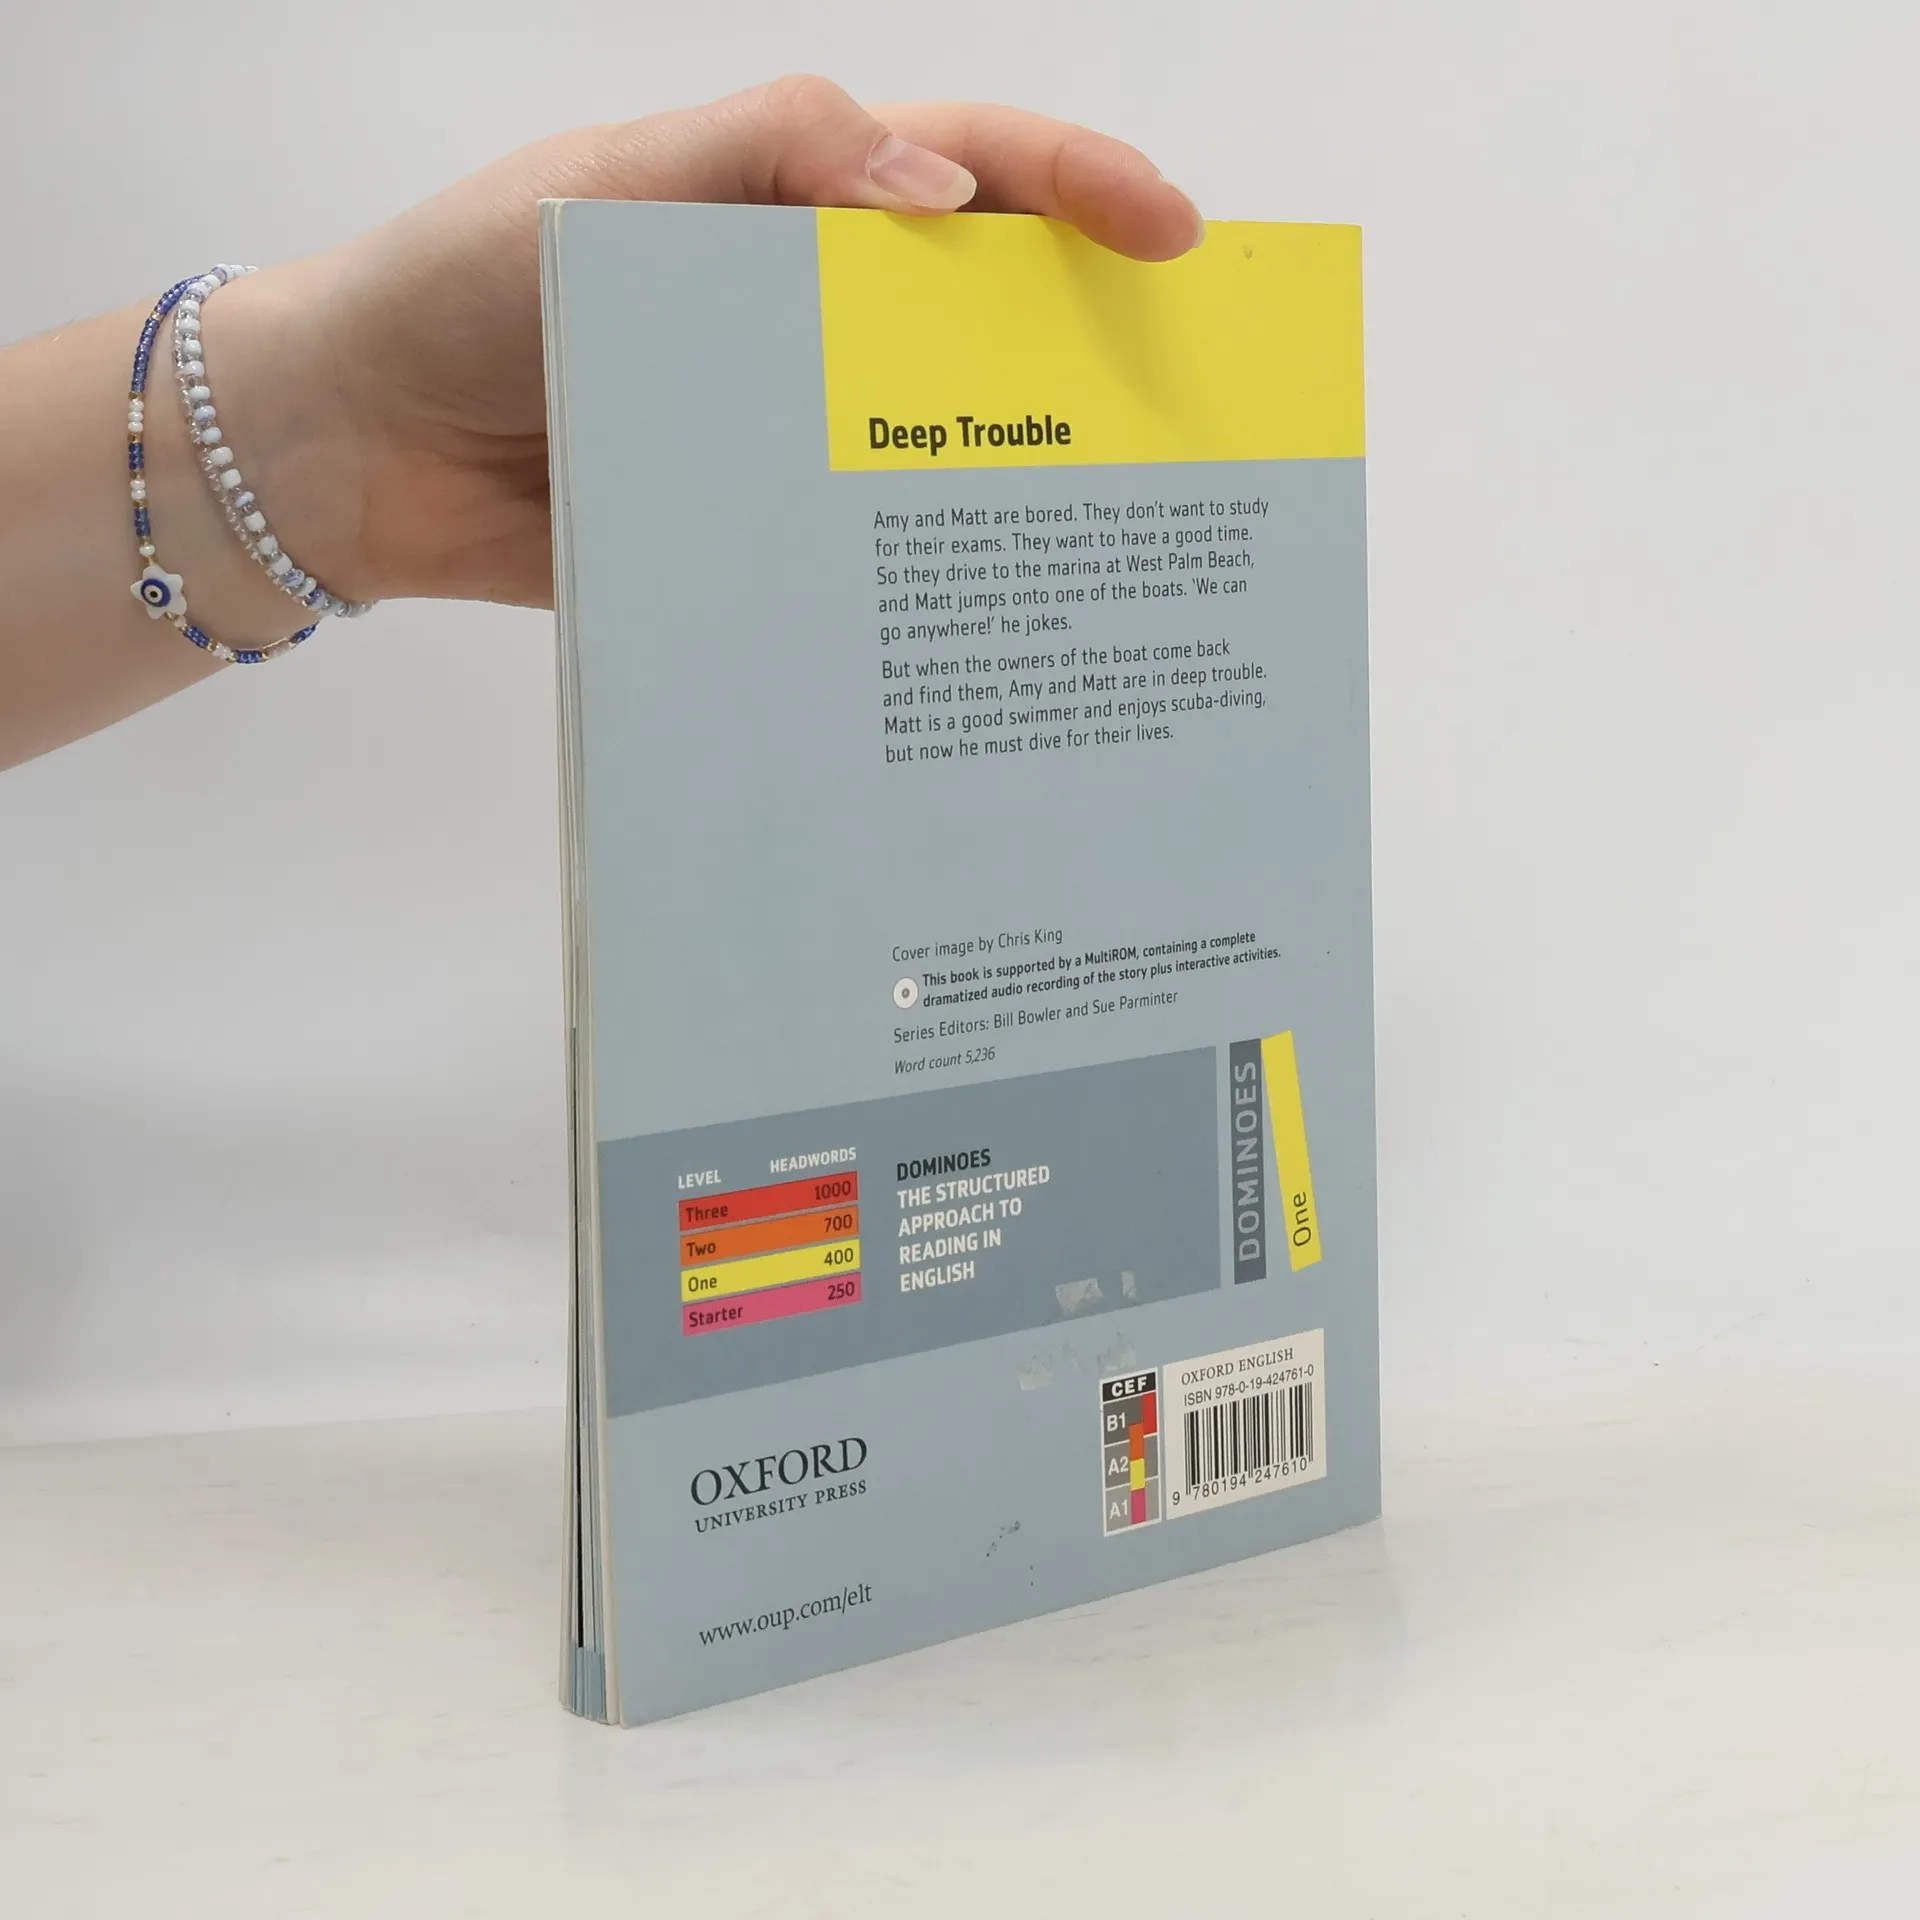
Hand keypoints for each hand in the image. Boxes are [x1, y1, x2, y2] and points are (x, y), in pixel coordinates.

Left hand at [234, 78, 1204, 611]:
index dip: (1078, 194)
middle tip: (1180, 412)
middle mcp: (805, 319)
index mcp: (787, 207)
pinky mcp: (753, 534)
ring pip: (929, 448)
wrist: (354, 453)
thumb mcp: (606, 188)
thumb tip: (936, 194)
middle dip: (1088, 353)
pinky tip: (975, 624)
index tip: (1174, 240)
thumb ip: (760, 159)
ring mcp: (785, 434)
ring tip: (1106, 533)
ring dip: (1014, 484)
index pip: (965, 176)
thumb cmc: (460, 286)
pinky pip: (850, 551)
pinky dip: (911, 581)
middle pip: (978, 320)